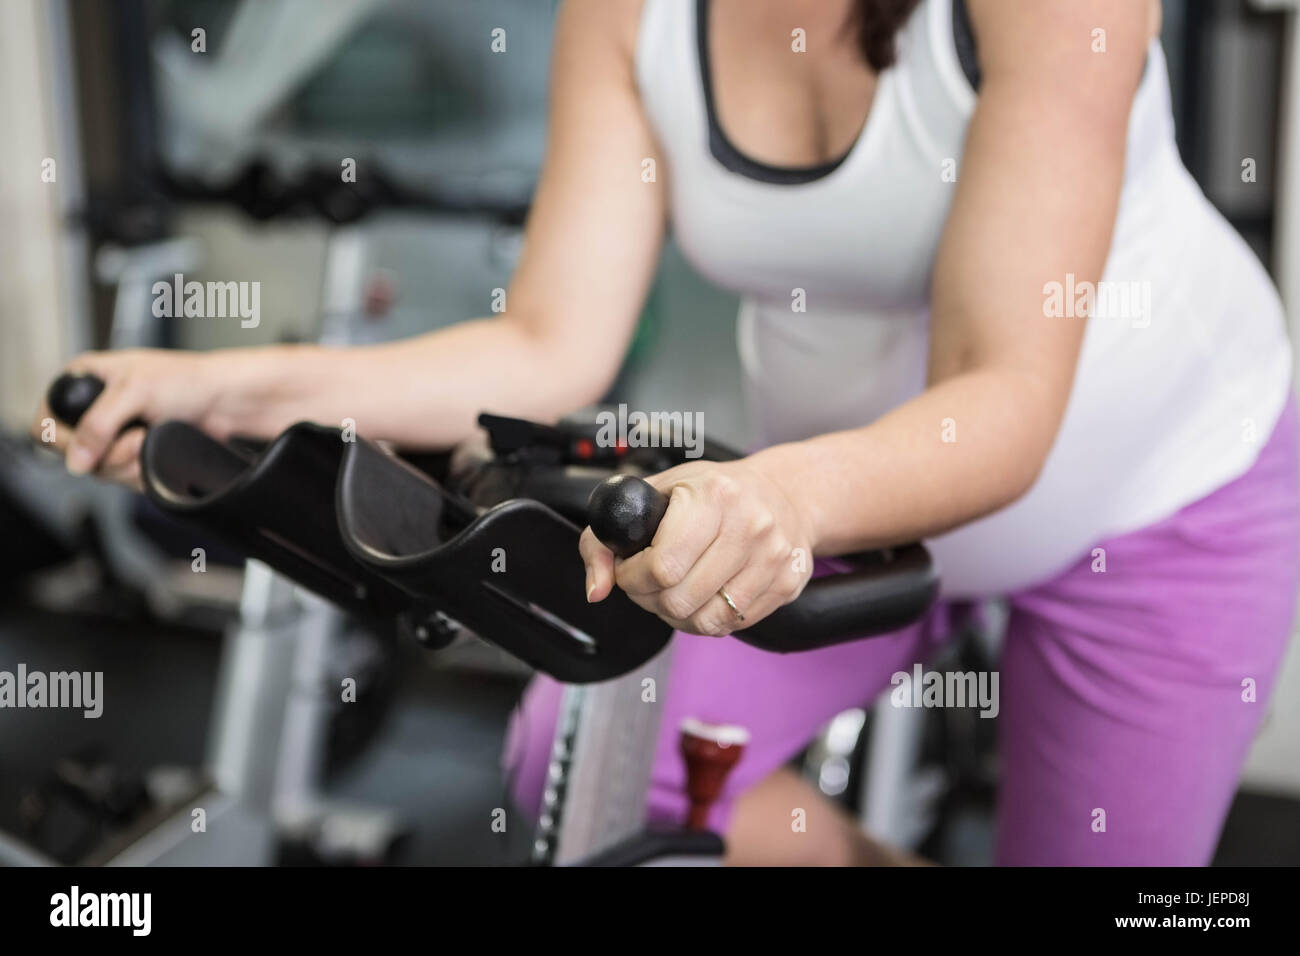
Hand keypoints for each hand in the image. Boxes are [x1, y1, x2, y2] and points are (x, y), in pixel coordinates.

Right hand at [31, 349, 222, 487]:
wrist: (227, 401)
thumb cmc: (189, 380)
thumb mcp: (135, 393)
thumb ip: (98, 425)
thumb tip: (75, 460)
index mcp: (87, 378)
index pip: (46, 420)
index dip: (60, 439)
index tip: (84, 446)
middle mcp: (97, 406)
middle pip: (74, 453)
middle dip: (106, 454)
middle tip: (134, 440)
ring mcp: (116, 432)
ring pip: (99, 469)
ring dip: (126, 462)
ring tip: (148, 440)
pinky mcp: (135, 452)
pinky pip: (123, 476)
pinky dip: (138, 471)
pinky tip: (153, 451)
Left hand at [579, 456, 815, 635]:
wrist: (785, 493)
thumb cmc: (714, 492)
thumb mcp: (656, 493)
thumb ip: (607, 539)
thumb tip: (597, 590)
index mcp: (714, 496)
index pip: (662, 567)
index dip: (633, 578)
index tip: (631, 569)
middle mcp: (749, 525)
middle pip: (680, 600)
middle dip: (651, 599)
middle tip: (649, 583)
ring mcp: (772, 557)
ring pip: (706, 620)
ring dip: (678, 615)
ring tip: (674, 591)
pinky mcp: (787, 583)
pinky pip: (732, 625)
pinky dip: (707, 619)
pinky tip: (703, 595)